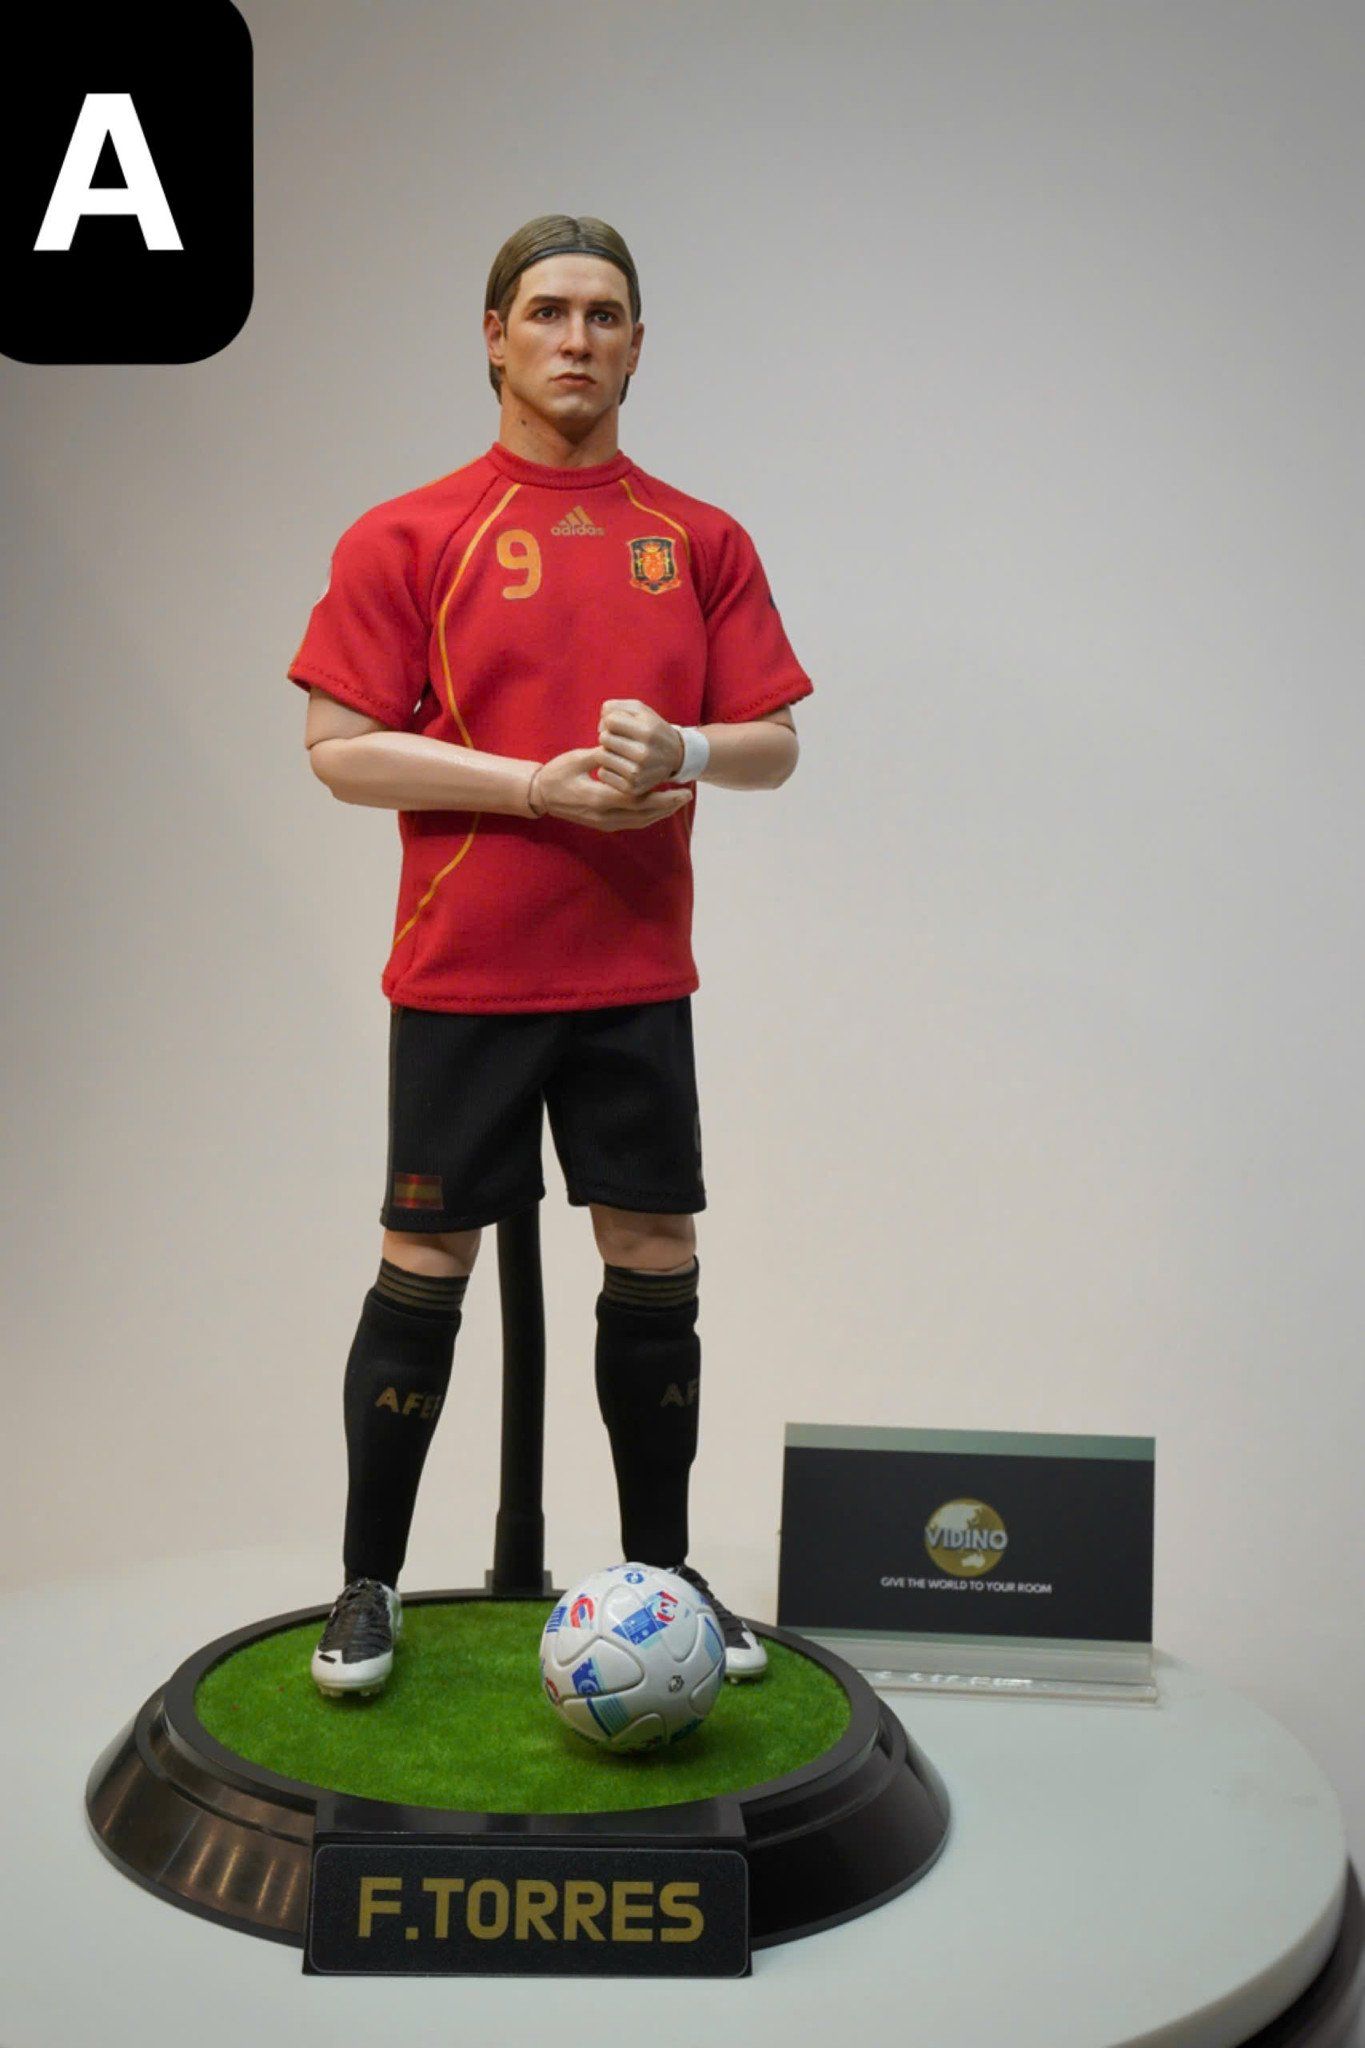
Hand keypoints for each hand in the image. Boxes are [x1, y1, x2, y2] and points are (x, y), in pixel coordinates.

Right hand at [531, 747, 692, 831]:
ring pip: (639, 821)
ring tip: (678, 802)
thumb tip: (623, 750)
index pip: (637, 799)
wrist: (540, 796)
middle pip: (644, 814)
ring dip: (661, 813)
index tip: (678, 786)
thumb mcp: (577, 759)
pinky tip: (659, 808)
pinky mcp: (603, 824)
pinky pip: (632, 823)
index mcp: (598, 798)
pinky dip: (648, 816)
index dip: (661, 794)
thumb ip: (602, 756)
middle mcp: (604, 815)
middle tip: (687, 796)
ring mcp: (604, 823)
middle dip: (667, 805)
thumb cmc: (556, 774)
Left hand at [595, 699, 686, 797]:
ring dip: (606, 752)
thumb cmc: (651, 730)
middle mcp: (643, 754)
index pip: (610, 721)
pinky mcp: (631, 788)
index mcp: (647, 732)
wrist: (674, 758)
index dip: (612, 721)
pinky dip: (607, 768)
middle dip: (609, 736)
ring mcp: (637, 773)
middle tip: (620, 740)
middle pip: (604, 738)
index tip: (622, 726)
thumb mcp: (640, 710)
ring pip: (601, 756)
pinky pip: (602, 773)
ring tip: (619, 752)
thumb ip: (614, 707)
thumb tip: (600, 727)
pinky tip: (620, 766)